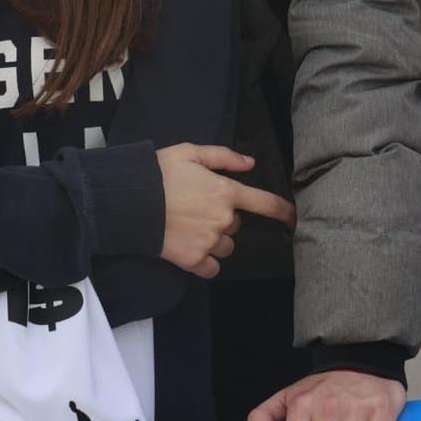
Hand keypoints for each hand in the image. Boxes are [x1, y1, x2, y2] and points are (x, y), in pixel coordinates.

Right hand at [155, 142, 296, 278]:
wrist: (127, 201)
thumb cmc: (158, 173)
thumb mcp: (191, 152)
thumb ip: (224, 157)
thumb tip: (251, 164)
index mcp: (226, 191)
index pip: (264, 203)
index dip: (283, 212)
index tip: (293, 219)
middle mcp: (222, 219)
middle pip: (235, 225)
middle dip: (222, 219)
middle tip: (196, 209)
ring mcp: (208, 241)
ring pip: (226, 247)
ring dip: (215, 240)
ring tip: (190, 227)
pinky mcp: (192, 260)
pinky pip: (211, 268)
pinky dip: (205, 262)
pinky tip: (190, 249)